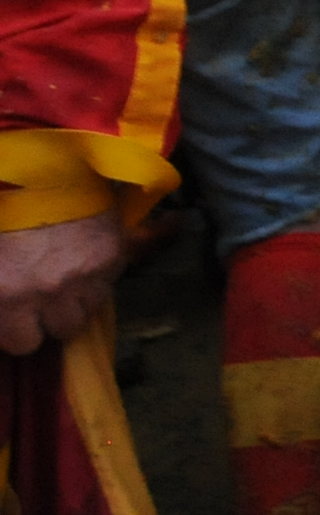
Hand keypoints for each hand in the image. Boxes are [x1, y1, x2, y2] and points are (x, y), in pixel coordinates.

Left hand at [0, 211, 124, 354]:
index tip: (23, 316)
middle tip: (50, 294)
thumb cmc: (9, 217)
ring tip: (72, 272)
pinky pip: (113, 278)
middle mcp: (49, 293)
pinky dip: (104, 270)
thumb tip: (9, 306)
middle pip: (65, 329)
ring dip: (84, 295)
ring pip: (94, 307)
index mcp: (8, 297)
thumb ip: (3, 291)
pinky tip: (88, 252)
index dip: (24, 329)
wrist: (44, 171)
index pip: (24, 343)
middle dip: (57, 315)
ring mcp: (85, 275)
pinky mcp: (113, 255)